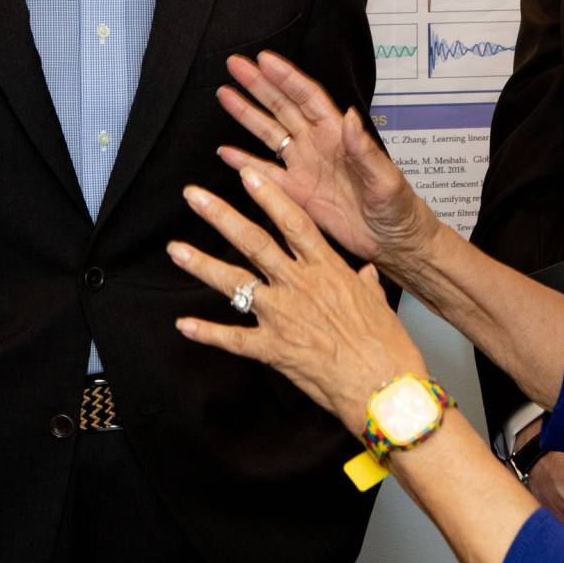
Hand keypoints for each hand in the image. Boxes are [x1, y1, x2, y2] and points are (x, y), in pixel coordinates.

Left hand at [169, 166, 426, 426]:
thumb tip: (365, 274)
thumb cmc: (387, 347)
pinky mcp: (272, 348)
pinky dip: (206, 332)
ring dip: (202, 264)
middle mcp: (299, 286)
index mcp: (327, 270)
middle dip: (221, 216)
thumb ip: (366, 285)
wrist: (384, 387)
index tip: (247, 176)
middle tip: (194, 197)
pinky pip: (232, 338)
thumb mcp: (379, 304)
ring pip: (234, 282)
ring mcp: (282, 315)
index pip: (293, 222)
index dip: (269, 196)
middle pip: (253, 241)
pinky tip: (184, 324)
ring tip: (175, 248)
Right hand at [217, 52, 436, 267]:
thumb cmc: (398, 207)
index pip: (307, 97)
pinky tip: (225, 152)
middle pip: (282, 107)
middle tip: (235, 64)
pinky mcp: (295, 193)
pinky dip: (243, 163)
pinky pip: (265, 174)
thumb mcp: (386, 179)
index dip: (286, 77)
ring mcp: (303, 167)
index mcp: (338, 134)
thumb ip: (365, 150)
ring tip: (224, 94)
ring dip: (247, 115)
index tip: (264, 59)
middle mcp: (317, 144)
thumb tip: (351, 117)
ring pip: (269, 133)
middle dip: (258, 85)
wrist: (392, 242)